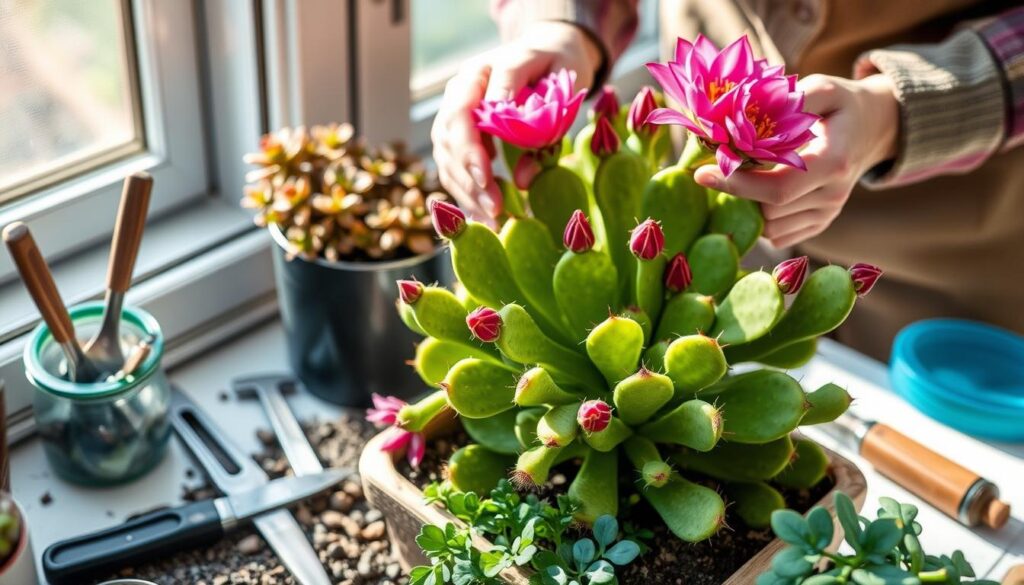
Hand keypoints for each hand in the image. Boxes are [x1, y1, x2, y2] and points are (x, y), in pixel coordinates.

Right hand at [431, 21, 601, 223]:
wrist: (550, 55)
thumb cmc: (555, 60)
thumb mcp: (553, 67)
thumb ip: (534, 108)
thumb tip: (514, 149)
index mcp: (476, 76)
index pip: (460, 115)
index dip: (469, 150)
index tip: (488, 178)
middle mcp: (458, 98)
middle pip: (449, 144)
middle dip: (470, 181)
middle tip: (496, 209)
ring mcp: (457, 120)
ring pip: (448, 162)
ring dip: (467, 194)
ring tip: (493, 219)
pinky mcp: (464, 140)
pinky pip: (457, 171)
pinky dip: (469, 195)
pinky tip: (486, 216)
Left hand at [694, 74, 898, 247]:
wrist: (873, 129)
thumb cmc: (840, 105)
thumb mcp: (823, 88)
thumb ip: (789, 99)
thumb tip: (747, 113)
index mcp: (833, 164)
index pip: (777, 188)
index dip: (737, 184)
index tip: (702, 173)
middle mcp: (833, 196)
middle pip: (768, 210)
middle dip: (739, 191)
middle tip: (721, 165)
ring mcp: (828, 214)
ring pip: (769, 227)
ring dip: (748, 204)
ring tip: (745, 174)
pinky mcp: (819, 225)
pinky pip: (777, 235)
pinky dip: (760, 217)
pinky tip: (759, 191)